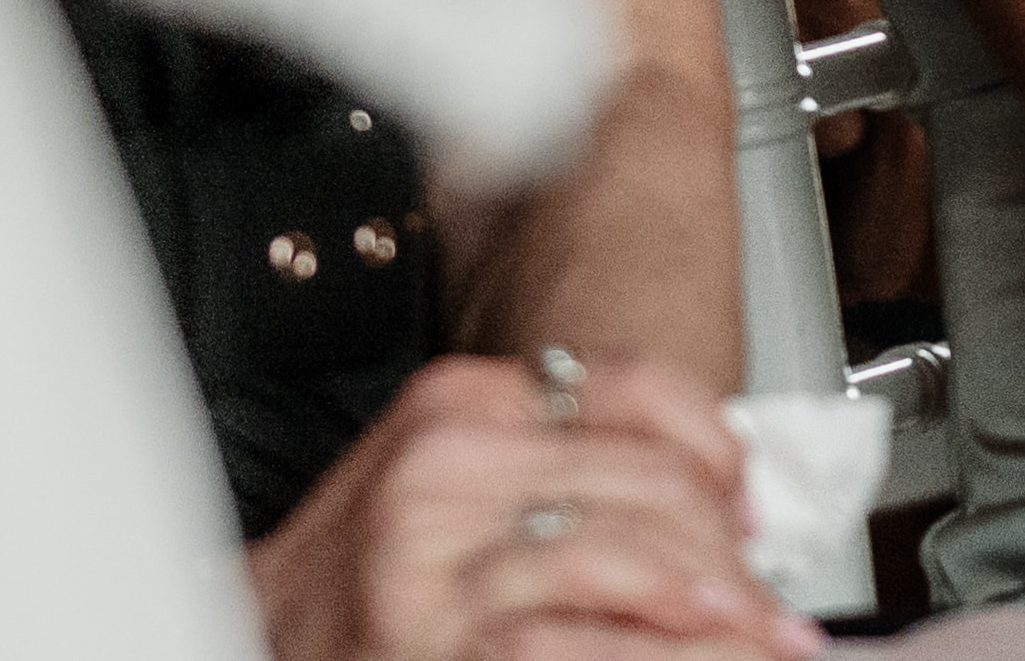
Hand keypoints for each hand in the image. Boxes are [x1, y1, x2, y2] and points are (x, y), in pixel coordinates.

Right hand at [249, 352, 814, 660]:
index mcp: (461, 406)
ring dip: (711, 610)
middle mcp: (446, 471)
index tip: (753, 509)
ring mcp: (434, 563)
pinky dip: (647, 654)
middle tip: (772, 607)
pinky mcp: (434, 644)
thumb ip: (560, 464)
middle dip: (730, 551)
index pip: (635, 390)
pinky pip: (569, 644)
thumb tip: (714, 499)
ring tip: (756, 641)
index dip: (719, 452)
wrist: (251, 633)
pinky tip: (688, 658)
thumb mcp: (449, 479)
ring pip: (621, 560)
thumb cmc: (359, 572)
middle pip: (647, 483)